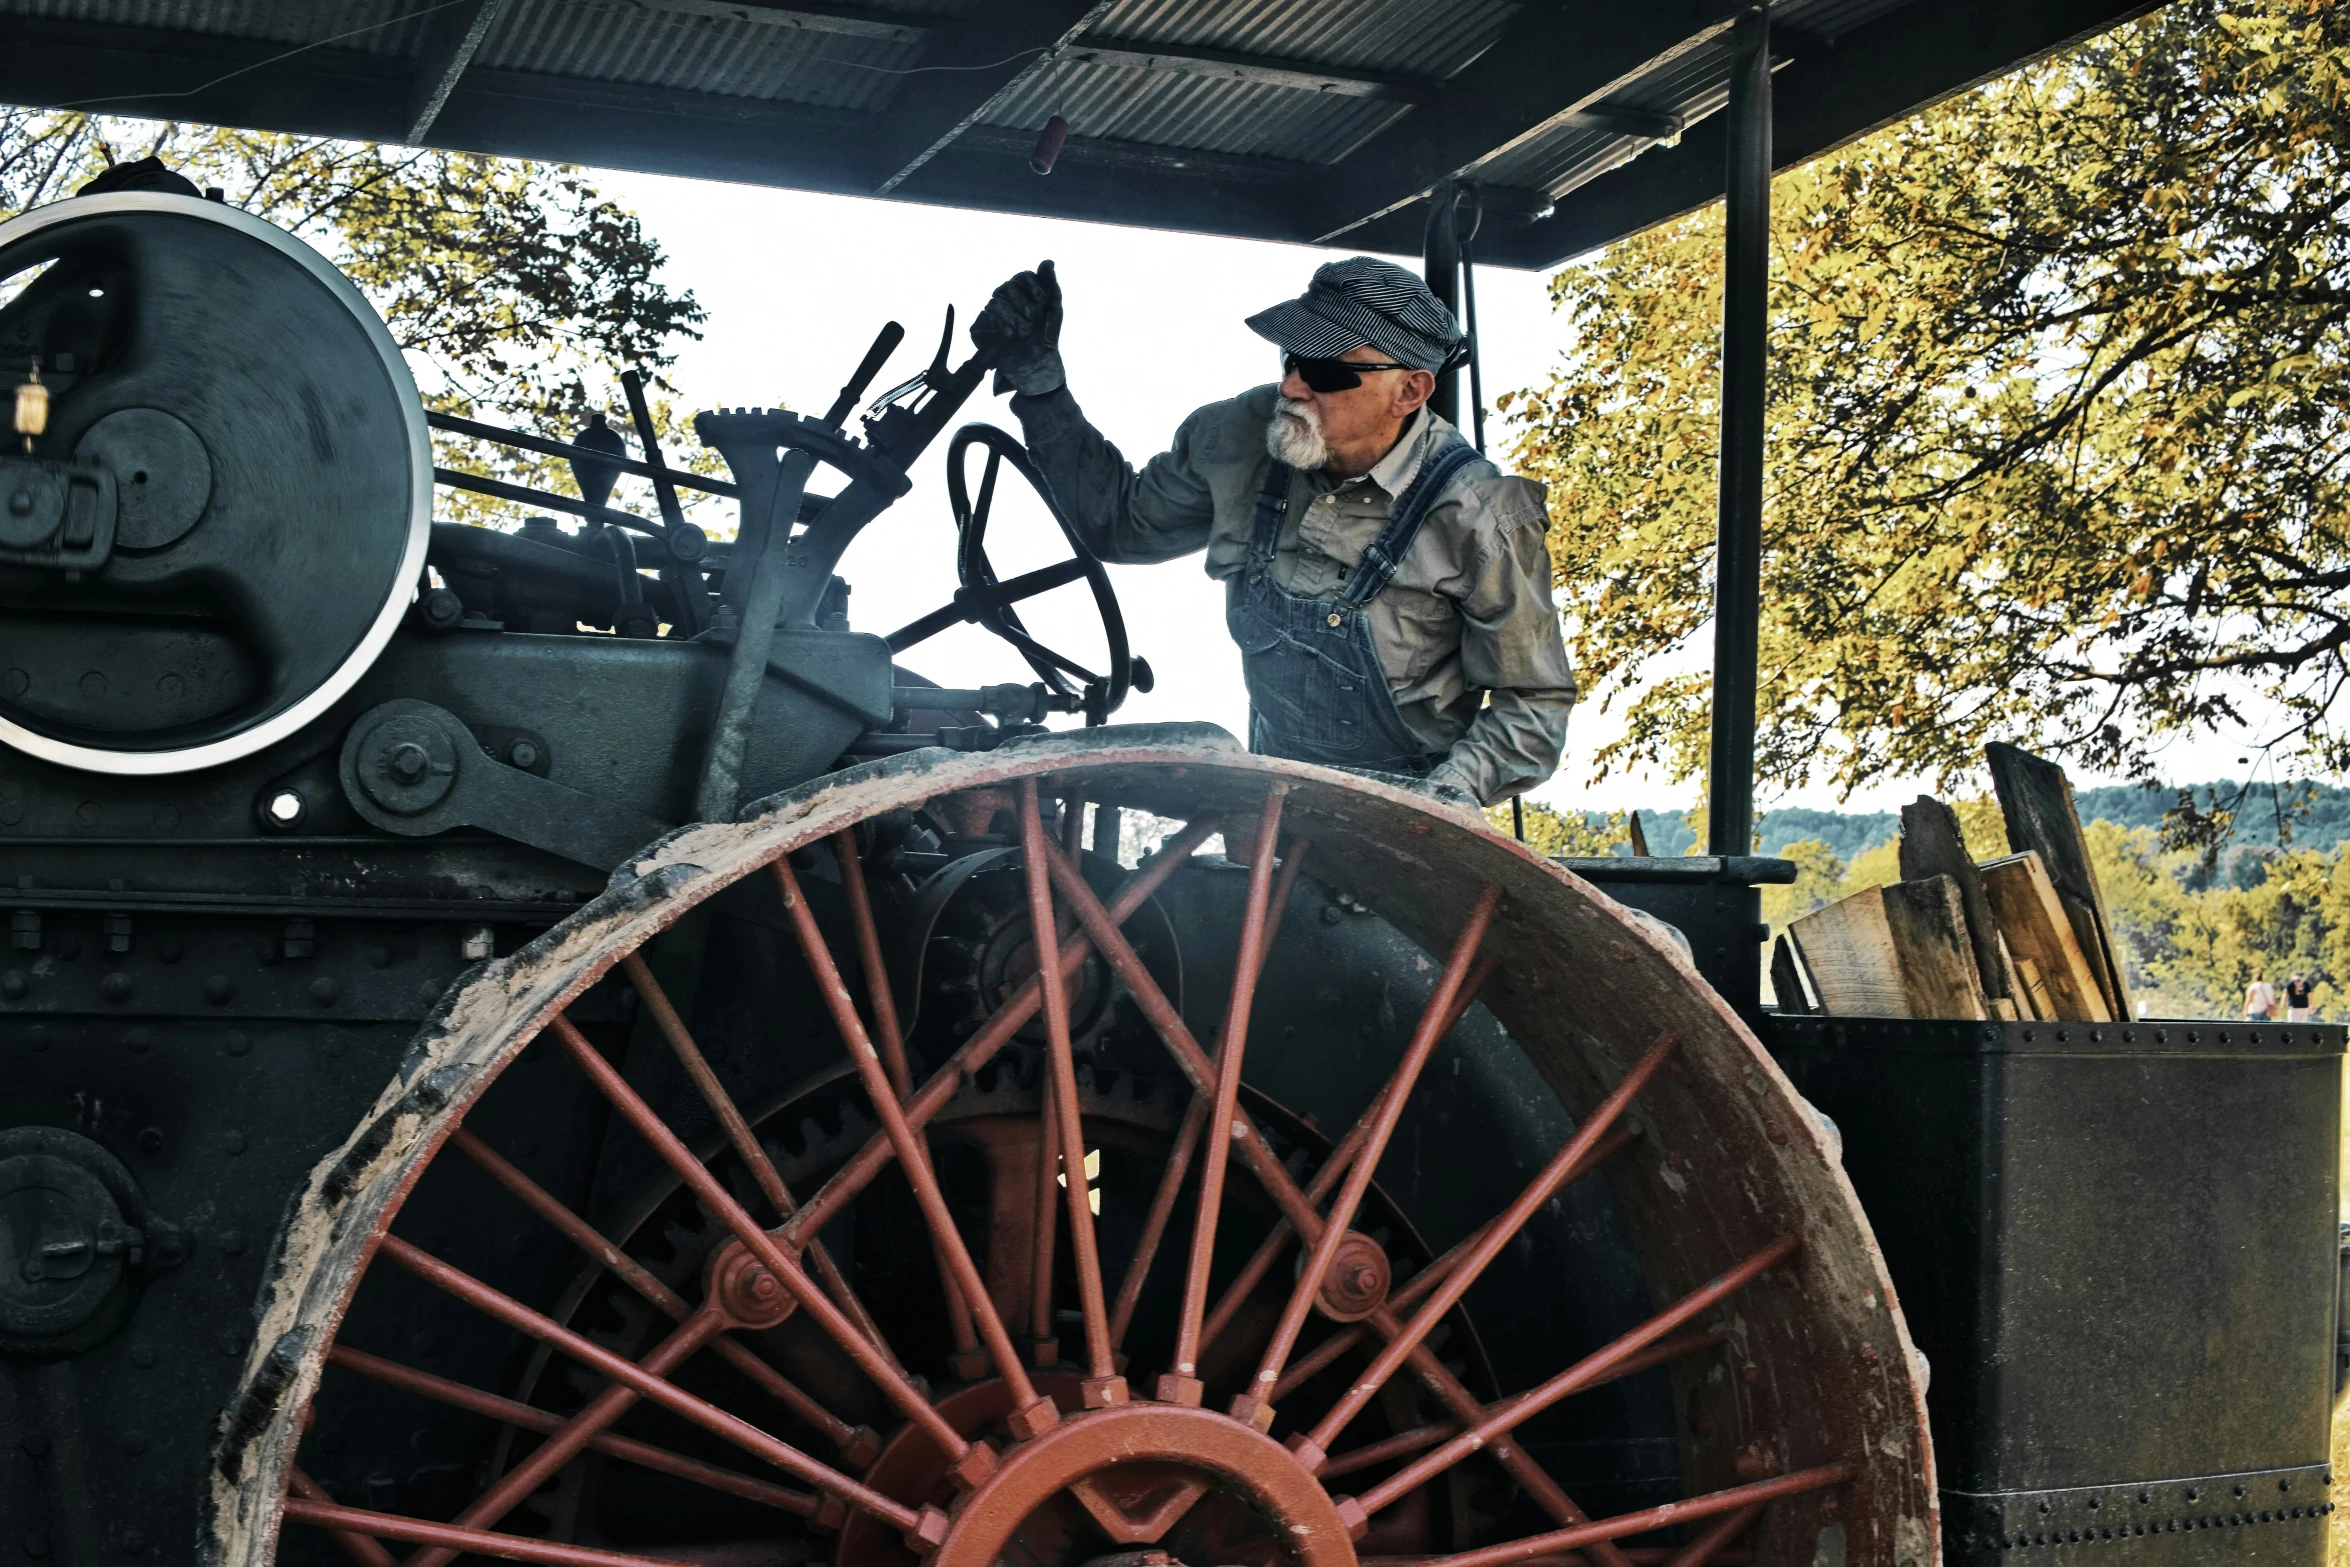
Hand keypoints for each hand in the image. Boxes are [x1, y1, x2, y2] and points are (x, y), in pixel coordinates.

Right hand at [970, 259, 1064, 396]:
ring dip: (1016, 320)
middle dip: (1025, 306)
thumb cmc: (1046, 336)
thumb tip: (1048, 261)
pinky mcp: (979, 329)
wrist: (1037, 365)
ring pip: (995, 304)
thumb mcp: (1054, 310)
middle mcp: (1002, 297)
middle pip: (1007, 287)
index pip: (1022, 276)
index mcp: (1020, 290)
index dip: (1033, 288)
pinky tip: (1011, 338)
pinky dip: (1000, 329)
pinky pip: (984, 321)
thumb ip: (1051, 285)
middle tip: (1035, 321)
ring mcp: (989, 313)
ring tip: (1025, 334)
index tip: (1043, 302)